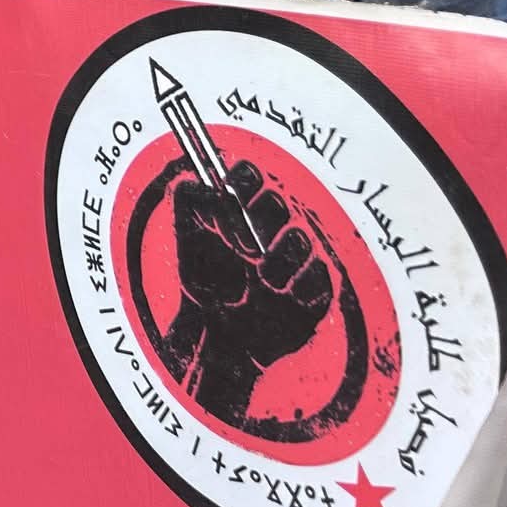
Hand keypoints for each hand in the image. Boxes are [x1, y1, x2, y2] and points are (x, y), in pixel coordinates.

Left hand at [160, 161, 332, 425]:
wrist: (217, 330)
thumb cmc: (204, 279)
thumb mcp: (186, 235)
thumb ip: (187, 198)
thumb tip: (209, 185)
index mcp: (241, 208)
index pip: (249, 176)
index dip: (241, 182)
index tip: (229, 199)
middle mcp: (271, 226)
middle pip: (276, 202)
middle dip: (255, 222)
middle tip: (240, 247)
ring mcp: (295, 255)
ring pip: (299, 237)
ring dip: (276, 258)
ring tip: (261, 278)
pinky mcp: (316, 285)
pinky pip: (321, 273)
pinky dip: (300, 284)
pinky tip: (283, 294)